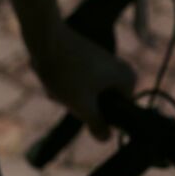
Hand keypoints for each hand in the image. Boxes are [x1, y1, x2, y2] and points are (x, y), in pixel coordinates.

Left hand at [30, 22, 135, 139]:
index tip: (83, 105)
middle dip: (81, 104)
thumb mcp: (82, 105)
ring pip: (88, 93)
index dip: (98, 115)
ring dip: (71, 95)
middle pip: (102, 103)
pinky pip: (81, 81)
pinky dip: (68, 84)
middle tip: (68, 95)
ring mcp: (105, 63)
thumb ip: (96, 124)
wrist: (46, 38)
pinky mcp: (89, 59)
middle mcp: (122, 69)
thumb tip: (106, 138)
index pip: (119, 112)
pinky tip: (55, 78)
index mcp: (129, 79)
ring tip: (59, 86)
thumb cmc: (67, 72)